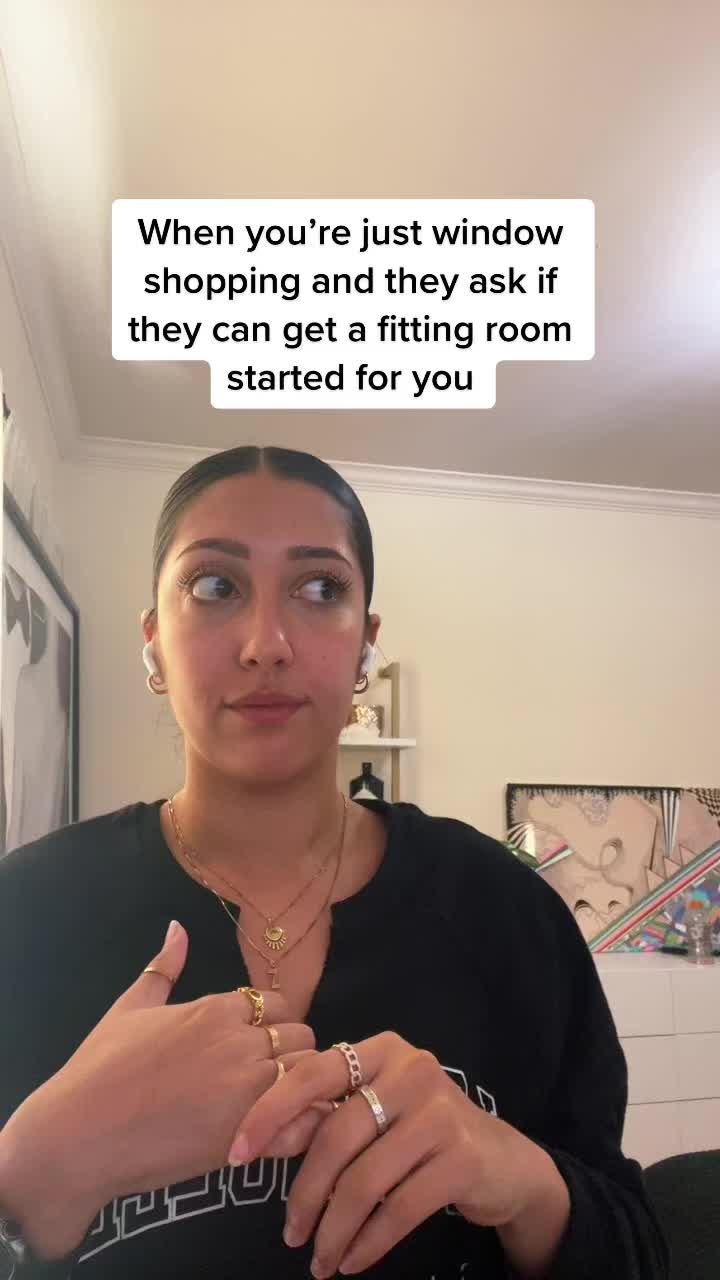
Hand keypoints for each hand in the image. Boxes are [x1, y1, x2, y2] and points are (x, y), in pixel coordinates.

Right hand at [0, 921, 316, 1260]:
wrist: (80, 1136)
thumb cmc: (100, 1070)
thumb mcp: (129, 1008)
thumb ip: (163, 968)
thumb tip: (177, 926)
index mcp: (215, 1010)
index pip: (278, 1002)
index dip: (272, 1021)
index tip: (255, 1042)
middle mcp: (240, 1042)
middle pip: (300, 1034)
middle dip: (289, 1051)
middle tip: (266, 1075)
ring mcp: (248, 1088)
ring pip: (306, 1074)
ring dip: (297, 1085)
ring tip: (273, 1103)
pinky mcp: (249, 1133)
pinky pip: (300, 1120)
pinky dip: (299, 1123)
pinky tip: (276, 1130)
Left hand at [229, 1031, 553, 1277]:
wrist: (503, 1163)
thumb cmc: (423, 1134)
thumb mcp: (377, 1112)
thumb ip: (328, 1117)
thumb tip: (264, 1140)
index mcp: (381, 1051)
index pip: (312, 1075)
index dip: (269, 1113)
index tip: (235, 1154)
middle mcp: (411, 1070)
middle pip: (336, 1136)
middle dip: (304, 1193)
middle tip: (290, 1235)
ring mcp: (440, 1112)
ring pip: (364, 1179)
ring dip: (334, 1229)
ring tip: (319, 1259)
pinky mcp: (461, 1157)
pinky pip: (399, 1208)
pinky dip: (368, 1242)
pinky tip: (352, 1260)